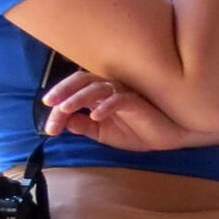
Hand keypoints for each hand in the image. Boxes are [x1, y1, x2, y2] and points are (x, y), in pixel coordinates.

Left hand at [43, 71, 190, 151]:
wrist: (169, 137)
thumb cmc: (139, 131)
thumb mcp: (104, 134)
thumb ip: (84, 127)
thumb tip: (64, 123)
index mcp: (99, 95)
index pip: (73, 93)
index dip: (58, 106)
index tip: (49, 127)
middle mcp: (109, 89)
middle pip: (81, 81)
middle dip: (63, 91)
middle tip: (50, 104)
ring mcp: (124, 92)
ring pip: (97, 87)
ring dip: (79, 97)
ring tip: (66, 109)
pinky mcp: (138, 101)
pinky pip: (119, 98)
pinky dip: (106, 105)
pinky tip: (96, 116)